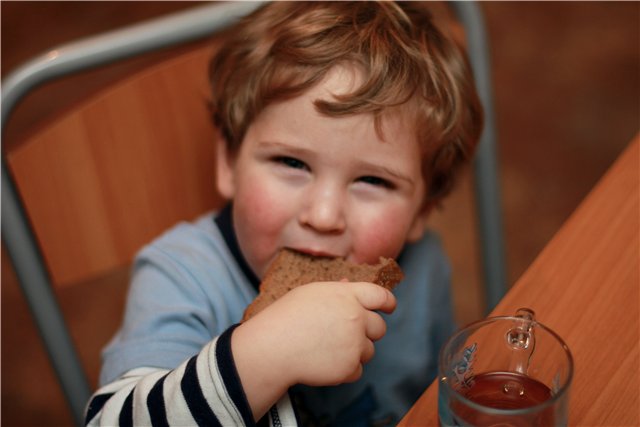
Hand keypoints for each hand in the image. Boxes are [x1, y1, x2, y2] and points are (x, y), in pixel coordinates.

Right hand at [231, 281, 396, 418]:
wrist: (273, 347)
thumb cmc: (286, 317)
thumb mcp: (310, 293)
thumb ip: (336, 291)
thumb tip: (349, 284)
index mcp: (347, 295)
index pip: (380, 295)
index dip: (388, 302)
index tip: (389, 308)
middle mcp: (356, 317)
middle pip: (379, 327)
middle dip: (368, 332)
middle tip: (347, 335)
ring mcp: (355, 343)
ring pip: (369, 350)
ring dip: (354, 351)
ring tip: (326, 348)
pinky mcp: (349, 366)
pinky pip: (357, 370)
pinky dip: (345, 369)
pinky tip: (324, 362)